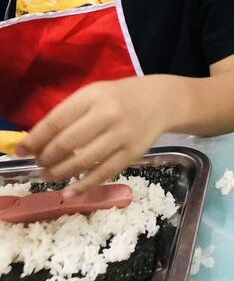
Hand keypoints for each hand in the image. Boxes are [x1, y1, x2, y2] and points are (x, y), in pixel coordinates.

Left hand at [17, 77, 171, 193]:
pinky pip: (104, 173)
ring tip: (48, 176)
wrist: (162, 101)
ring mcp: (122, 135)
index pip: (55, 121)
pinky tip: (70, 191)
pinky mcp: (133, 153)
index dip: (34, 140)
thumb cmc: (120, 97)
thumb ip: (69, 114)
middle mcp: (107, 115)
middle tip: (38, 164)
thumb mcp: (94, 94)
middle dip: (45, 158)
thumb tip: (36, 141)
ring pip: (83, 161)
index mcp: (93, 96)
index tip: (20, 151)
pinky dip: (83, 185)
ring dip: (60, 173)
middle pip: (66, 143)